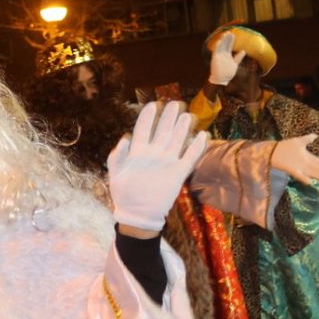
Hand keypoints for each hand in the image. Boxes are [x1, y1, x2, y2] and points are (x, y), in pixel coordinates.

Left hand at [107, 103, 209, 230]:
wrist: (138, 215)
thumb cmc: (123, 195)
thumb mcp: (115, 175)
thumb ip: (117, 157)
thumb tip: (125, 139)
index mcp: (138, 153)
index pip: (143, 130)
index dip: (147, 117)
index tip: (152, 105)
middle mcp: (154, 155)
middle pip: (163, 131)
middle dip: (168, 117)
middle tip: (175, 103)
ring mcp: (166, 163)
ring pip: (176, 141)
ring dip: (182, 128)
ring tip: (188, 115)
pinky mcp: (178, 173)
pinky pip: (189, 158)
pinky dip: (197, 147)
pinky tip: (203, 135)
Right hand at [208, 31, 242, 86]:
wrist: (221, 80)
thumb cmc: (227, 73)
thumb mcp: (235, 64)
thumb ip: (238, 57)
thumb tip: (243, 51)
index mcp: (227, 55)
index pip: (229, 46)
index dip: (231, 40)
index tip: (233, 34)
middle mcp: (222, 54)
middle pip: (225, 44)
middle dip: (227, 38)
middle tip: (229, 32)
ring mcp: (218, 56)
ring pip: (220, 46)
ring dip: (222, 40)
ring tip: (225, 34)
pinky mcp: (215, 59)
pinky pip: (216, 52)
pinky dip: (217, 46)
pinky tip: (219, 41)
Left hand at [271, 134, 318, 182]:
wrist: (271, 150)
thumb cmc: (284, 146)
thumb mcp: (298, 141)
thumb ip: (308, 139)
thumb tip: (316, 136)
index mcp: (306, 156)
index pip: (318, 161)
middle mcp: (303, 163)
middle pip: (316, 168)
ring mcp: (297, 166)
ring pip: (310, 172)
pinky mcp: (290, 169)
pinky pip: (298, 175)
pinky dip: (303, 178)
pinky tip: (310, 182)